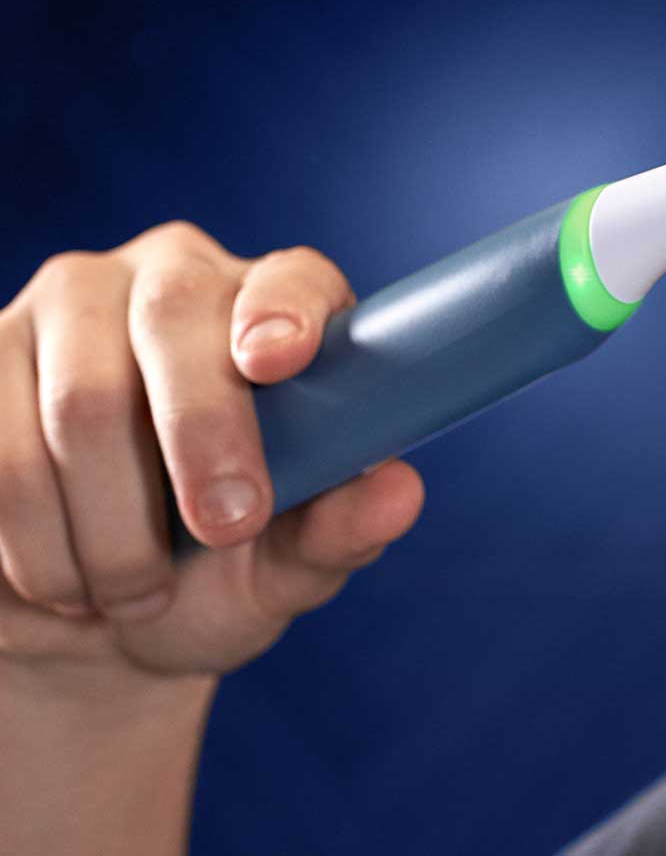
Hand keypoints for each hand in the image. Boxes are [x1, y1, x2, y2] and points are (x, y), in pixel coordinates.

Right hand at [0, 221, 423, 690]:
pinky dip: (29, 534)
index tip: (276, 364)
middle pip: (172, 324)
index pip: (289, 280)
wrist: (92, 618)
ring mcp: (62, 308)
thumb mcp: (287, 567)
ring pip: (76, 404)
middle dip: (200, 438)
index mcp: (274, 307)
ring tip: (133, 592)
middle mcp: (169, 278)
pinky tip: (56, 574)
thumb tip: (398, 493)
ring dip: (108, 525)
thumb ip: (341, 530)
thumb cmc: (218, 573)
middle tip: (222, 531)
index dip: (282, 312)